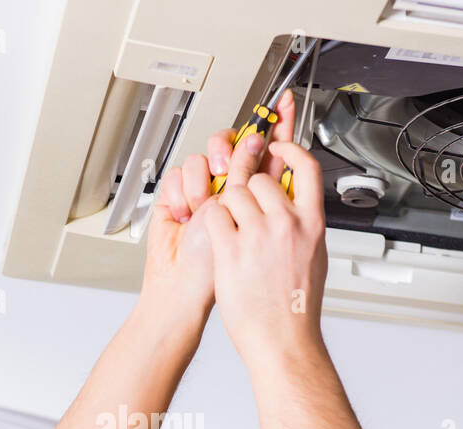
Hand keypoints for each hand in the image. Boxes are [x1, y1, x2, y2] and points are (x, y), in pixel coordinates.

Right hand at [140, 89, 304, 324]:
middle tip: (225, 170)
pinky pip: (178, 175)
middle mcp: (235, 190)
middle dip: (227, 154)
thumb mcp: (253, 220)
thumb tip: (259, 142)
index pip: (273, 151)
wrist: (191, 293)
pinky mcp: (180, 199)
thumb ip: (254, 178)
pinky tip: (186, 216)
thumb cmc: (234, 274)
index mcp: (264, 196)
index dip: (279, 124)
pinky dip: (180, 194)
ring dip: (201, 184)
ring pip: (203, 159)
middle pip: (232, 144)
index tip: (284, 101)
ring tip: (202, 210)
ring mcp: (207, 195)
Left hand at [197, 89, 328, 363]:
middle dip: (243, 188)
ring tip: (231, 233)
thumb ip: (303, 226)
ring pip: (231, 192)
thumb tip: (294, 205)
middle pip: (258, 178)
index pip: (305, 165)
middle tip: (239, 209)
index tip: (274, 144)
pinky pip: (213, 214)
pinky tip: (218, 240)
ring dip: (224, 207)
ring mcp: (259, 235)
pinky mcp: (231, 249)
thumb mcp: (313, 258)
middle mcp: (287, 224)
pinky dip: (209, 223)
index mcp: (312, 224)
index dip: (286, 147)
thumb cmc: (294, 309)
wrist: (283, 342)